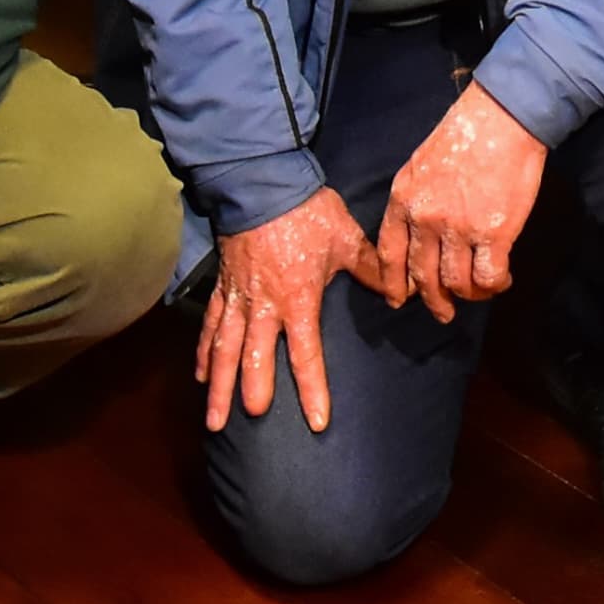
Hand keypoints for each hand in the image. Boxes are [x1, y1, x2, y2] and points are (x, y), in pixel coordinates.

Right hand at [198, 187, 371, 435]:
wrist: (263, 181)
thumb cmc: (307, 211)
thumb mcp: (346, 237)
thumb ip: (372, 268)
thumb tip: (404, 291)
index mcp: (298, 300)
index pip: (306, 355)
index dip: (312, 390)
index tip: (317, 422)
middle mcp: (264, 306)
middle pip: (257, 358)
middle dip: (253, 390)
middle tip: (253, 419)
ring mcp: (239, 297)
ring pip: (226, 349)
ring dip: (220, 385)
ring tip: (215, 421)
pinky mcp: (223, 285)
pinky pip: (210, 324)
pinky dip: (203, 351)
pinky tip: (199, 376)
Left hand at [359, 85, 547, 325]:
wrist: (502, 117)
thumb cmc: (465, 133)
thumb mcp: (420, 164)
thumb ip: (414, 200)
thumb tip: (420, 234)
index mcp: (403, 200)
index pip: (390, 254)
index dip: (394, 283)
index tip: (399, 300)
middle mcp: (425, 219)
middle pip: (423, 276)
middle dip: (434, 301)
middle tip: (444, 312)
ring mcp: (458, 229)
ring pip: (456, 284)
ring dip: (469, 295)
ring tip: (481, 292)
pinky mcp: (492, 234)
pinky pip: (488, 277)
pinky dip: (495, 285)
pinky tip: (502, 279)